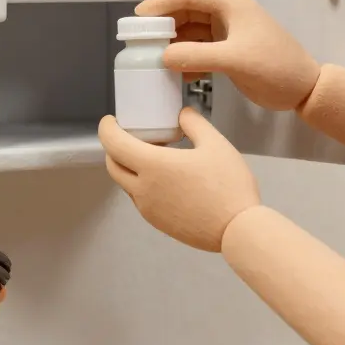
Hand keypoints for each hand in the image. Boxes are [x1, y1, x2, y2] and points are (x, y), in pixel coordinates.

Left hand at [99, 107, 258, 251]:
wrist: (238, 230)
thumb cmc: (229, 185)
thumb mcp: (216, 144)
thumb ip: (195, 123)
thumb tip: (182, 114)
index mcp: (153, 166)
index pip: (113, 144)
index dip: (106, 129)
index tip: (111, 121)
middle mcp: (143, 189)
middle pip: (113, 166)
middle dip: (114, 148)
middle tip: (130, 136)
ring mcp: (148, 209)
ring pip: (126, 184)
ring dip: (130, 167)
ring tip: (153, 157)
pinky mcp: (158, 222)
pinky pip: (140, 199)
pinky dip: (142, 184)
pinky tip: (166, 179)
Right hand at [136, 0, 320, 110]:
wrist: (304, 89)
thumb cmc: (277, 67)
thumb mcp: (235, 60)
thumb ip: (197, 56)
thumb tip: (164, 57)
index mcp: (230, 4)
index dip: (160, 3)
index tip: (138, 17)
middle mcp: (226, 14)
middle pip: (185, 12)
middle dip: (162, 26)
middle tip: (139, 41)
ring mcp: (227, 33)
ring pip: (190, 32)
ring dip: (172, 44)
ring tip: (152, 59)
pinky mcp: (227, 52)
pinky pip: (198, 50)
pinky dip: (185, 59)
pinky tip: (175, 74)